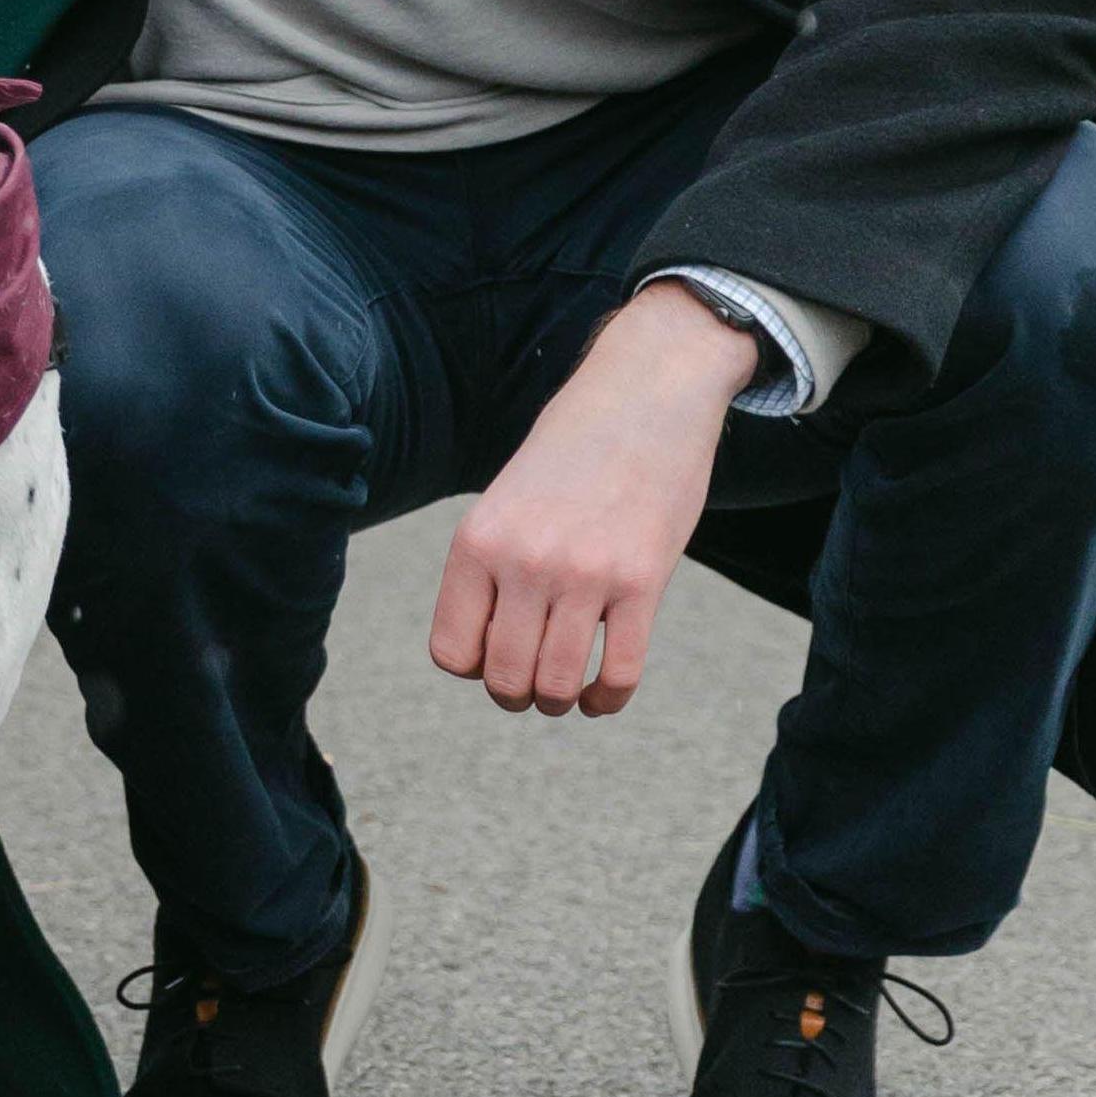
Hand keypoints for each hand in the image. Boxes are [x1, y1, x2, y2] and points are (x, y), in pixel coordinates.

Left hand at [426, 283, 756, 718]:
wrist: (643, 393)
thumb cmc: (573, 450)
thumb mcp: (508, 498)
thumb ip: (493, 565)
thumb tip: (490, 654)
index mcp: (478, 539)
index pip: (452, 652)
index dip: (473, 668)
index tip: (494, 654)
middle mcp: (524, 559)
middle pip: (503, 679)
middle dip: (517, 695)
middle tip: (533, 684)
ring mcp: (584, 573)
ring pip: (557, 686)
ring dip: (561, 702)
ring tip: (569, 691)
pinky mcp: (643, 581)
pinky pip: (619, 674)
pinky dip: (608, 699)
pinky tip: (603, 695)